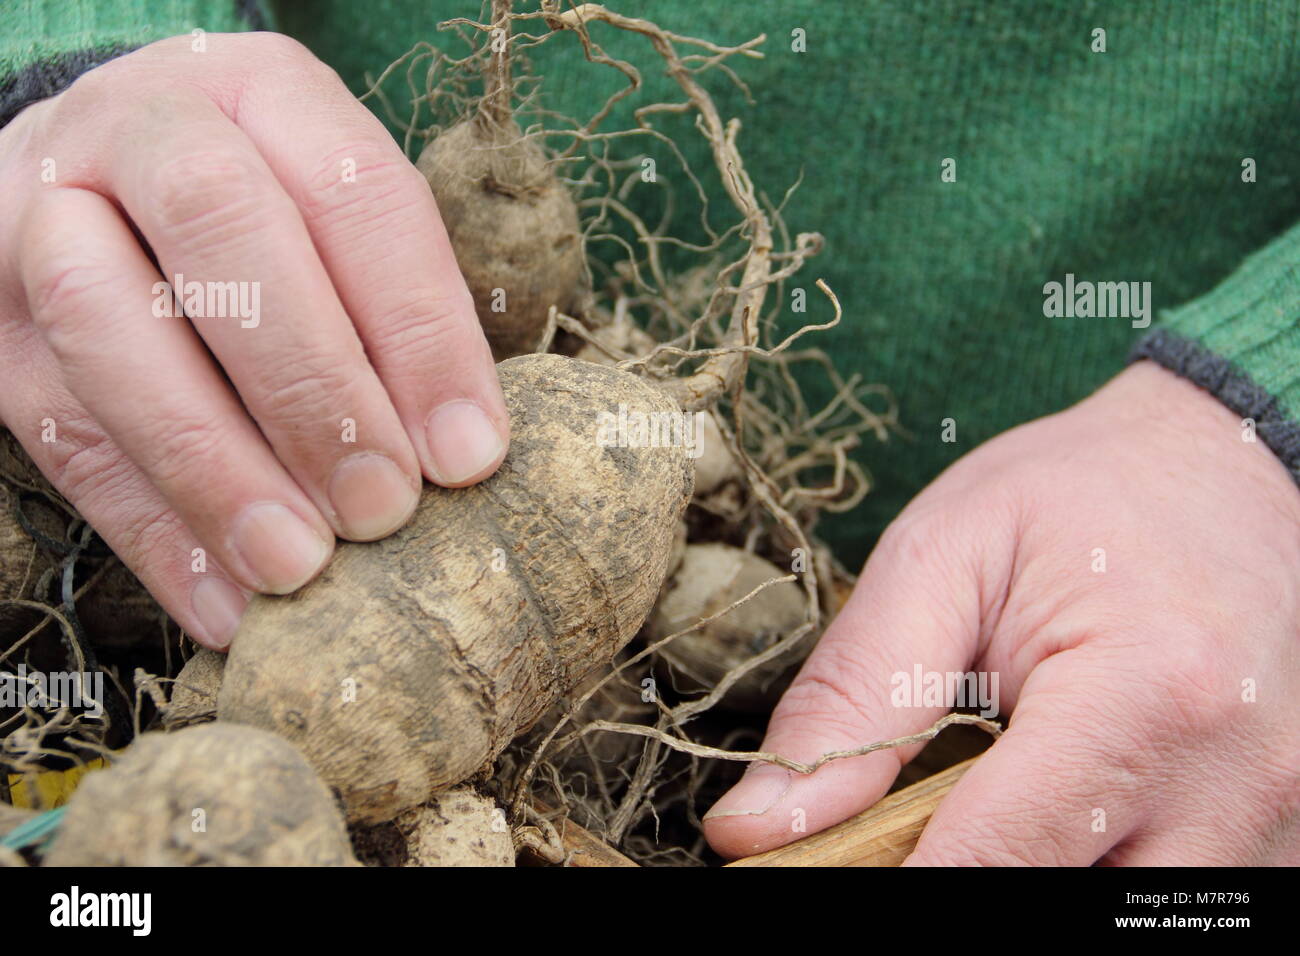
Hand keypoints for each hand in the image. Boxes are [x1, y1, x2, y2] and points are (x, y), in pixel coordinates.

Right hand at [0, 34, 508, 649]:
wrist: (113, 174)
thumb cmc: (278, 214)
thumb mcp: (345, 221)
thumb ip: (397, 308)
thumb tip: (458, 458)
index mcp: (266, 92)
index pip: (356, 194)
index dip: (420, 331)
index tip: (468, 454)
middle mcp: (144, 130)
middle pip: (219, 226)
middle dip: (313, 386)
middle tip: (384, 508)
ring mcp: (43, 217)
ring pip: (110, 326)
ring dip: (216, 466)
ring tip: (299, 567)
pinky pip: (60, 434)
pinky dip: (153, 533)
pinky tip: (228, 606)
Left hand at [705, 361, 1299, 864]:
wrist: (1223, 468)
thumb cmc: (1077, 496)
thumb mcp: (941, 557)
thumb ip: (852, 697)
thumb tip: (757, 825)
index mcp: (1145, 694)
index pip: (994, 861)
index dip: (890, 884)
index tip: (815, 869)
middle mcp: (1231, 784)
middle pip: (1062, 913)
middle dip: (960, 889)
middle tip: (892, 835)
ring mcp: (1275, 823)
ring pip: (1120, 925)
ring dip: (1030, 882)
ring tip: (974, 813)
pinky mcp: (1281, 839)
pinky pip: (1164, 908)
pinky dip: (1089, 875)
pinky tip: (1047, 822)